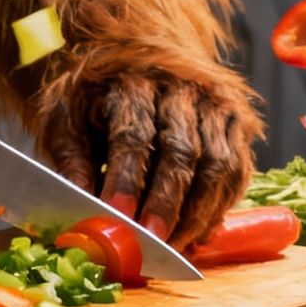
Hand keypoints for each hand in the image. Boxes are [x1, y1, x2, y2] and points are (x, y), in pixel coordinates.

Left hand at [40, 70, 257, 248]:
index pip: (134, 134)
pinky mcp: (235, 123)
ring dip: (198, 213)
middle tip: (153, 242)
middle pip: (182, 151)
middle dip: (167, 203)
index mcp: (132, 82)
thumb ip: (71, 160)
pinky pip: (237, 171)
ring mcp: (214, 105)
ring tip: (174, 248)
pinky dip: (220, 208)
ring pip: (217, 164)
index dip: (128, 179)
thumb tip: (79, 206)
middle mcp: (181, 89)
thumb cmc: (96, 97)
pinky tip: (197, 233)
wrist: (140, 58)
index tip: (118, 216)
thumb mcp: (68, 117)